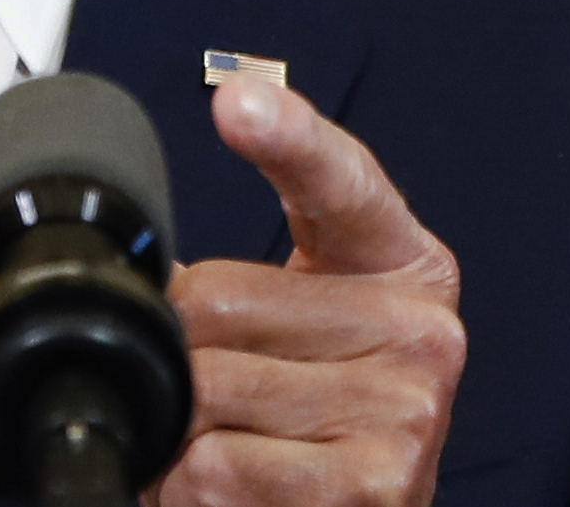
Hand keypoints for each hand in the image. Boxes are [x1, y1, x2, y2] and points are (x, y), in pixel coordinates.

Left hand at [158, 79, 463, 506]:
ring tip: (226, 440)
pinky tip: (237, 488)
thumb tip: (149, 276)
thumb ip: (240, 277)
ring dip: (178, 428)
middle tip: (210, 385)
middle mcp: (420, 330)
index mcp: (401, 259)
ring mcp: (406, 412)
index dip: (287, 135)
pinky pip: (218, 467)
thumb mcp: (300, 318)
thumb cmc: (318, 407)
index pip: (338, 181)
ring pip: (206, 388)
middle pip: (216, 298)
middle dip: (176, 350)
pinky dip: (192, 487)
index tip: (240, 102)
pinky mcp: (375, 488)